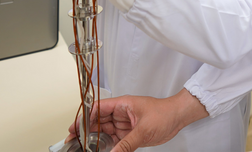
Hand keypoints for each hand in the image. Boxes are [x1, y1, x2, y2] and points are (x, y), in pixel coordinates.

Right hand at [67, 90, 208, 151]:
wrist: (178, 118)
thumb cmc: (164, 113)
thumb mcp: (144, 130)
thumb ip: (126, 144)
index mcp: (123, 104)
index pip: (98, 108)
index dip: (85, 117)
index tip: (75, 127)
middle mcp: (121, 113)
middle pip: (98, 121)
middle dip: (85, 130)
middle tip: (73, 141)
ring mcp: (125, 124)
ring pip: (104, 131)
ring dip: (94, 139)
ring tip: (82, 147)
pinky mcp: (129, 133)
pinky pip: (114, 140)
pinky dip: (105, 146)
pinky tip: (98, 151)